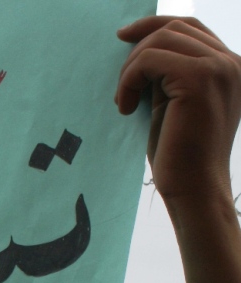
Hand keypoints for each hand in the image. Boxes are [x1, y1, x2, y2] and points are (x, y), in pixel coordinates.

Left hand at [117, 16, 240, 201]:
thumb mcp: (173, 106)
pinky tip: (125, 108)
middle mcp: (230, 62)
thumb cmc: (179, 157)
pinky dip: (129, 79)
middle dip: (137, 52)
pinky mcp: (199, 79)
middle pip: (173, 28)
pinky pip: (150, 59)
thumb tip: (140, 51)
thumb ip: (167, 76)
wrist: (194, 189)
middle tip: (121, 90)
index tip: (122, 36)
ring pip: (160, 40)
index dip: (152, 26)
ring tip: (124, 102)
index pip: (189, 26)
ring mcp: (218, 68)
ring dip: (131, 69)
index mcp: (228, 67)